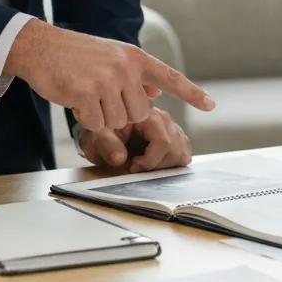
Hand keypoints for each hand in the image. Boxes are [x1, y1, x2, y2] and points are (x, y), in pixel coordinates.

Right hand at [5, 19, 213, 130]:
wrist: (41, 47)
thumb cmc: (76, 55)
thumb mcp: (112, 58)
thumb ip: (135, 75)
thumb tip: (156, 91)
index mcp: (134, 57)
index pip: (169, 76)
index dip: (191, 93)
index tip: (211, 105)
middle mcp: (126, 67)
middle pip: (139, 113)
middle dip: (121, 114)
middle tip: (101, 98)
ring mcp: (107, 80)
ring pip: (119, 122)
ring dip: (102, 118)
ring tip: (87, 95)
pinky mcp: (88, 94)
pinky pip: (97, 125)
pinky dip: (87, 121)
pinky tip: (76, 101)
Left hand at [77, 108, 191, 172]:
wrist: (103, 134)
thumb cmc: (101, 135)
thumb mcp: (97, 139)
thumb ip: (107, 146)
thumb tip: (120, 158)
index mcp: (146, 114)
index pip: (163, 141)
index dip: (150, 161)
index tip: (133, 167)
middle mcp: (163, 118)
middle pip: (176, 148)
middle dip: (158, 165)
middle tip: (138, 167)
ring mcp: (171, 127)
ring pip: (183, 151)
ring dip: (166, 164)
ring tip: (146, 165)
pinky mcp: (175, 136)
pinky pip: (185, 151)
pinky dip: (173, 162)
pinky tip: (155, 163)